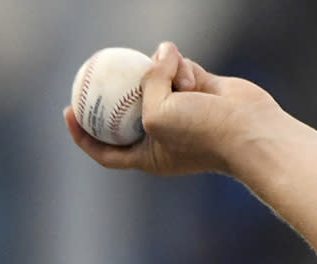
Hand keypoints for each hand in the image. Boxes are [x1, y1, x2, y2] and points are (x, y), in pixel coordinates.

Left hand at [63, 41, 278, 175]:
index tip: (68, 112)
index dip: (82, 134)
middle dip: (117, 91)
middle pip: (127, 110)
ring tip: (177, 76)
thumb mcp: (157, 113)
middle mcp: (162, 134)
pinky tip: (192, 74)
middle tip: (98, 70)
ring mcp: (182, 111)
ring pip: (156, 81)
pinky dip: (182, 67)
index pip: (105, 150)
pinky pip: (179, 69)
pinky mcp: (199, 90)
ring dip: (162, 73)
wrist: (248, 130)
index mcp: (147, 155)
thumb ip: (147, 84)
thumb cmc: (201, 133)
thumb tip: (158, 55)